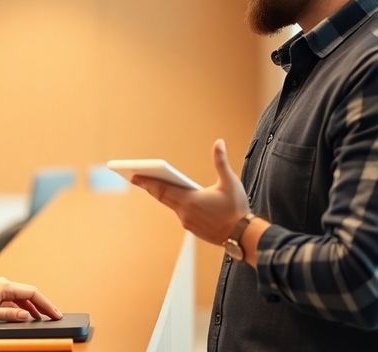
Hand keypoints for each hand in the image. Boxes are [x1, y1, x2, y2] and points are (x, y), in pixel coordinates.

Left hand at [0, 277, 62, 322]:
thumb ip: (10, 315)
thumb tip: (28, 316)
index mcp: (4, 286)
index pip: (32, 293)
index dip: (46, 304)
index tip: (55, 313)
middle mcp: (4, 284)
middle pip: (30, 293)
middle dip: (44, 305)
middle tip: (56, 315)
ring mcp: (1, 288)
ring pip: (23, 297)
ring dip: (34, 307)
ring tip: (45, 317)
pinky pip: (15, 300)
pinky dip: (24, 307)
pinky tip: (29, 315)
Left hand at [131, 139, 249, 244]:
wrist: (243, 235)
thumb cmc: (237, 208)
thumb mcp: (230, 181)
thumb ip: (221, 161)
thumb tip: (219, 143)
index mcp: (190, 200)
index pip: (162, 188)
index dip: (147, 182)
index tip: (134, 176)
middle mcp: (185, 212)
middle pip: (162, 197)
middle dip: (149, 186)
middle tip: (135, 178)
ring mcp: (187, 222)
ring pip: (170, 205)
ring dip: (162, 195)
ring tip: (154, 184)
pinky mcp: (192, 229)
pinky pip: (179, 213)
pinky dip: (174, 203)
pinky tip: (175, 198)